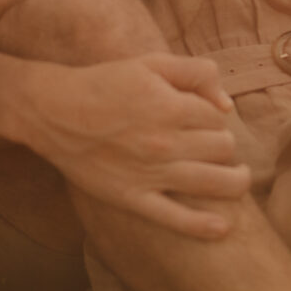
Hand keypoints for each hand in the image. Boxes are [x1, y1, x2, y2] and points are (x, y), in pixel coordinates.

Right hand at [25, 53, 252, 239]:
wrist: (53, 111)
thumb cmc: (104, 83)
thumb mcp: (151, 63)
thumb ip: (195, 73)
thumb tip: (226, 105)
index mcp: (173, 107)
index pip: (219, 119)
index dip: (216, 119)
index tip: (204, 121)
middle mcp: (166, 143)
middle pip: (223, 150)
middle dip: (225, 147)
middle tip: (214, 147)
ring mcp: (150, 174)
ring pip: (214, 183)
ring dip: (235, 182)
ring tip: (237, 180)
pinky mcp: (133, 198)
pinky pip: (175, 218)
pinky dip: (203, 226)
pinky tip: (223, 228)